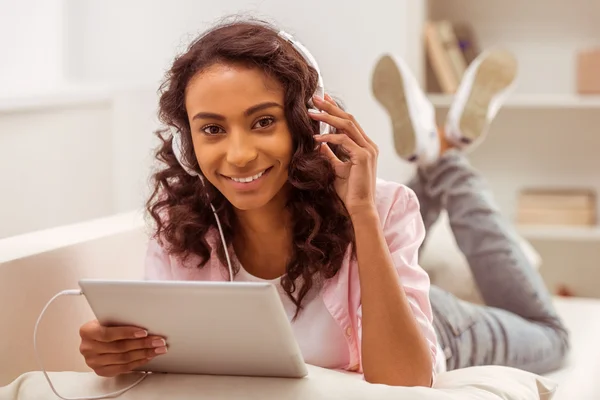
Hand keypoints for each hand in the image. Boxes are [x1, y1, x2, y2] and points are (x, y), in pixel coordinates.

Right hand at [79, 319, 167, 376]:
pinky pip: (123, 368)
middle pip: (119, 347)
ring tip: (158, 349)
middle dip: (142, 344)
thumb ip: (120, 320)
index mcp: (87, 331)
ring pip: (123, 359)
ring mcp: (93, 362)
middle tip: (158, 341)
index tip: (144, 332)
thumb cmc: (105, 325)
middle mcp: (87, 348)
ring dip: (144, 354)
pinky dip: (138, 362)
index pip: (108, 334)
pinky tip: (148, 357)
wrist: (95, 337)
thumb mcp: (108, 318)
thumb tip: (144, 321)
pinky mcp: (101, 371)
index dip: (127, 333)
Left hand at [309, 94, 378, 215]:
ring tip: (311, 112)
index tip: (322, 101)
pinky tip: (316, 137)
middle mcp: (369, 145)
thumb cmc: (349, 192)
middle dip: (330, 106)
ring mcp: (368, 150)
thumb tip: (321, 143)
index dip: (335, 110)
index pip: (349, 122)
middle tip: (314, 98)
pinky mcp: (363, 157)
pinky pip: (344, 140)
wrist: (359, 207)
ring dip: (327, 116)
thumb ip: (331, 155)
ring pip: (346, 125)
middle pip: (348, 118)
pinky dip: (329, 137)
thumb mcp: (337, 169)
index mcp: (364, 147)